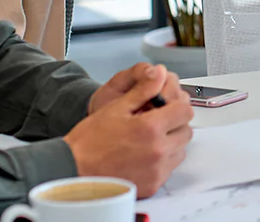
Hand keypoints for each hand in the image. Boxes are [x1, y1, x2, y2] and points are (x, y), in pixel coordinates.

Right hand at [64, 63, 193, 196]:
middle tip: (157, 121)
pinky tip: (145, 155)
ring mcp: (157, 170)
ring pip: (180, 151)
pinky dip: (162, 161)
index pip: (185, 111)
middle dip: (175, 123)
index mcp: (151, 128)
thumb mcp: (116, 107)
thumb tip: (160, 74)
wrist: (74, 168)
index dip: (177, 105)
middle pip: (185, 131)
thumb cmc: (90, 141)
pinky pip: (169, 169)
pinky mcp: (153, 184)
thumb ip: (143, 90)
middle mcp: (158, 151)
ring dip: (170, 142)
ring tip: (149, 139)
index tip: (168, 106)